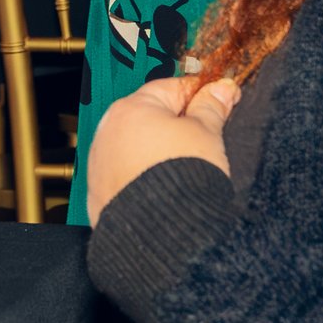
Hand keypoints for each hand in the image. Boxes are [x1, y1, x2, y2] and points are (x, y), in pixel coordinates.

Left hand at [86, 74, 241, 224]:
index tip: (219, 102)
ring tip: (185, 172)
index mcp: (131, 108)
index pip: (171, 89)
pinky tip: (165, 190)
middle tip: (205, 142)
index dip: (199, 96)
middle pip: (150, 118)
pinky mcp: (100, 194)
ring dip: (158, 154)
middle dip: (177, 127)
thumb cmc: (181, 180)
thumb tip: (222, 89)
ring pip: (136, 149)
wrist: (163, 233)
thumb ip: (212, 107)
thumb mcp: (206, 134)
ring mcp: (100, 164)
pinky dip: (143, 179)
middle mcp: (108, 132)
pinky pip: (127, 176)